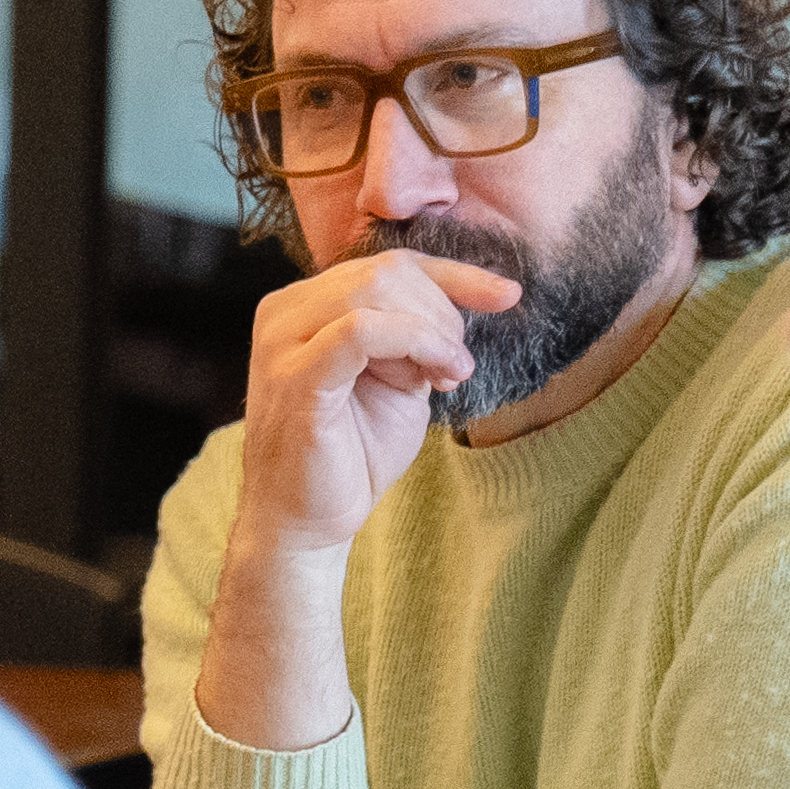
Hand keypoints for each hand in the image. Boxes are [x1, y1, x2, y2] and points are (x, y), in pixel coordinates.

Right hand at [194, 246, 528, 753]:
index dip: (455, 274)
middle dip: (442, 311)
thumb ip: (416, 334)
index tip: (507, 296)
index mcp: (304, 307)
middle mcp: (284, 314)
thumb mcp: (398, 377)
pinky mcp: (295, 378)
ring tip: (448, 375)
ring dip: (432, 329)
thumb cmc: (350, 455)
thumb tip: (471, 293)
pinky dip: (416, 342)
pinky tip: (438, 376)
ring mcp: (282, 344)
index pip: (387, 264)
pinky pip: (361, 330)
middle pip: (385, 271)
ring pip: (374, 289)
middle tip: (456, 367)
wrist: (306, 524)